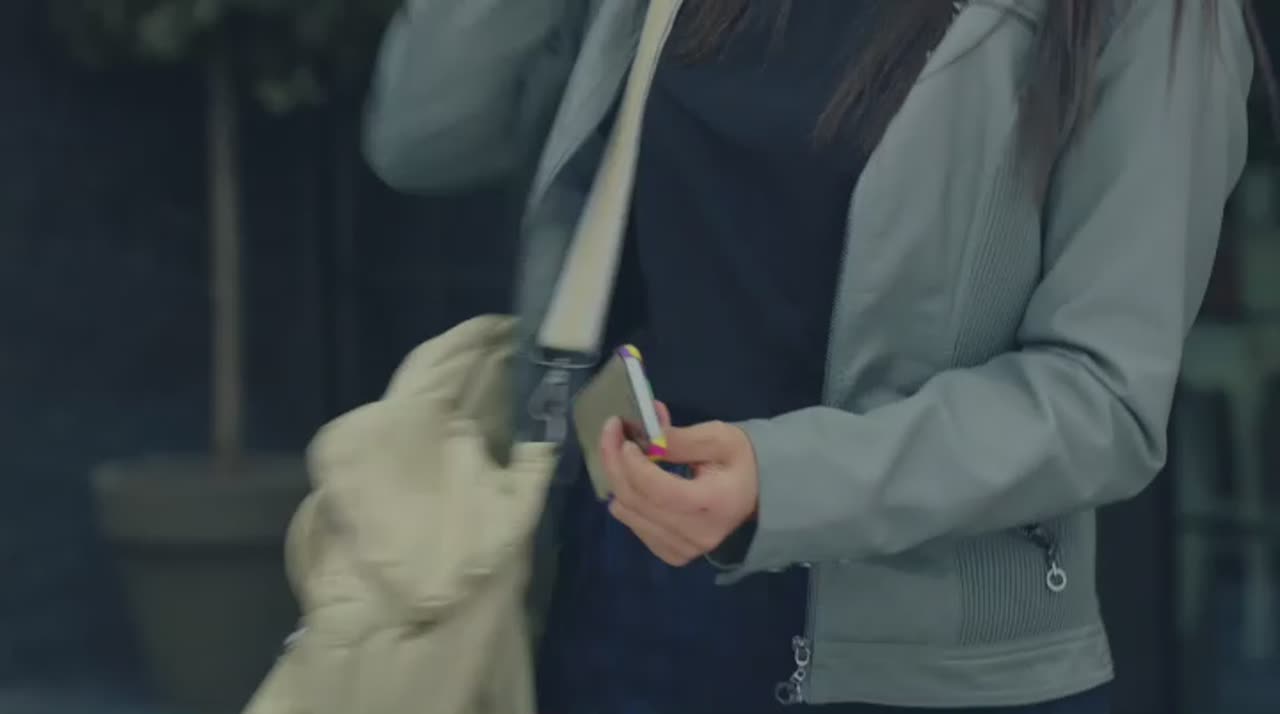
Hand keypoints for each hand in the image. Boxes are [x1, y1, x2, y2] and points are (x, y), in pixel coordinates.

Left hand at [601, 402, 759, 566]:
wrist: (759, 494)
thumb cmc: (741, 461)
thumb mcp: (719, 438)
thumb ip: (680, 439)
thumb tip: (645, 437)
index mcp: (713, 505)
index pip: (659, 490)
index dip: (632, 463)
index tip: (622, 434)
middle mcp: (697, 535)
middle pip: (637, 501)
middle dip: (616, 463)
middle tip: (611, 432)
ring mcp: (684, 550)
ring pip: (629, 514)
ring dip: (618, 479)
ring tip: (623, 452)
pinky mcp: (673, 555)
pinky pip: (634, 526)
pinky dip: (628, 500)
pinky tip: (635, 480)